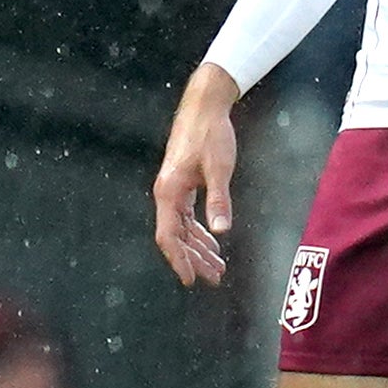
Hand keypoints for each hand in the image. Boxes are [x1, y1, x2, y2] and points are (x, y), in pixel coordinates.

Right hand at [151, 66, 239, 288]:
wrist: (204, 107)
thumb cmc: (210, 135)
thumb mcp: (219, 168)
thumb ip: (218, 200)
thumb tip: (221, 231)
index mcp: (169, 192)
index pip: (169, 236)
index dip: (179, 260)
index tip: (191, 280)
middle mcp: (166, 193)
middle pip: (176, 237)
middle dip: (194, 259)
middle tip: (214, 278)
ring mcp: (173, 190)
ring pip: (182, 228)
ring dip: (198, 248)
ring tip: (217, 266)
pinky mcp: (182, 184)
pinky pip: (187, 216)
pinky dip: (199, 231)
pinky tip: (212, 241)